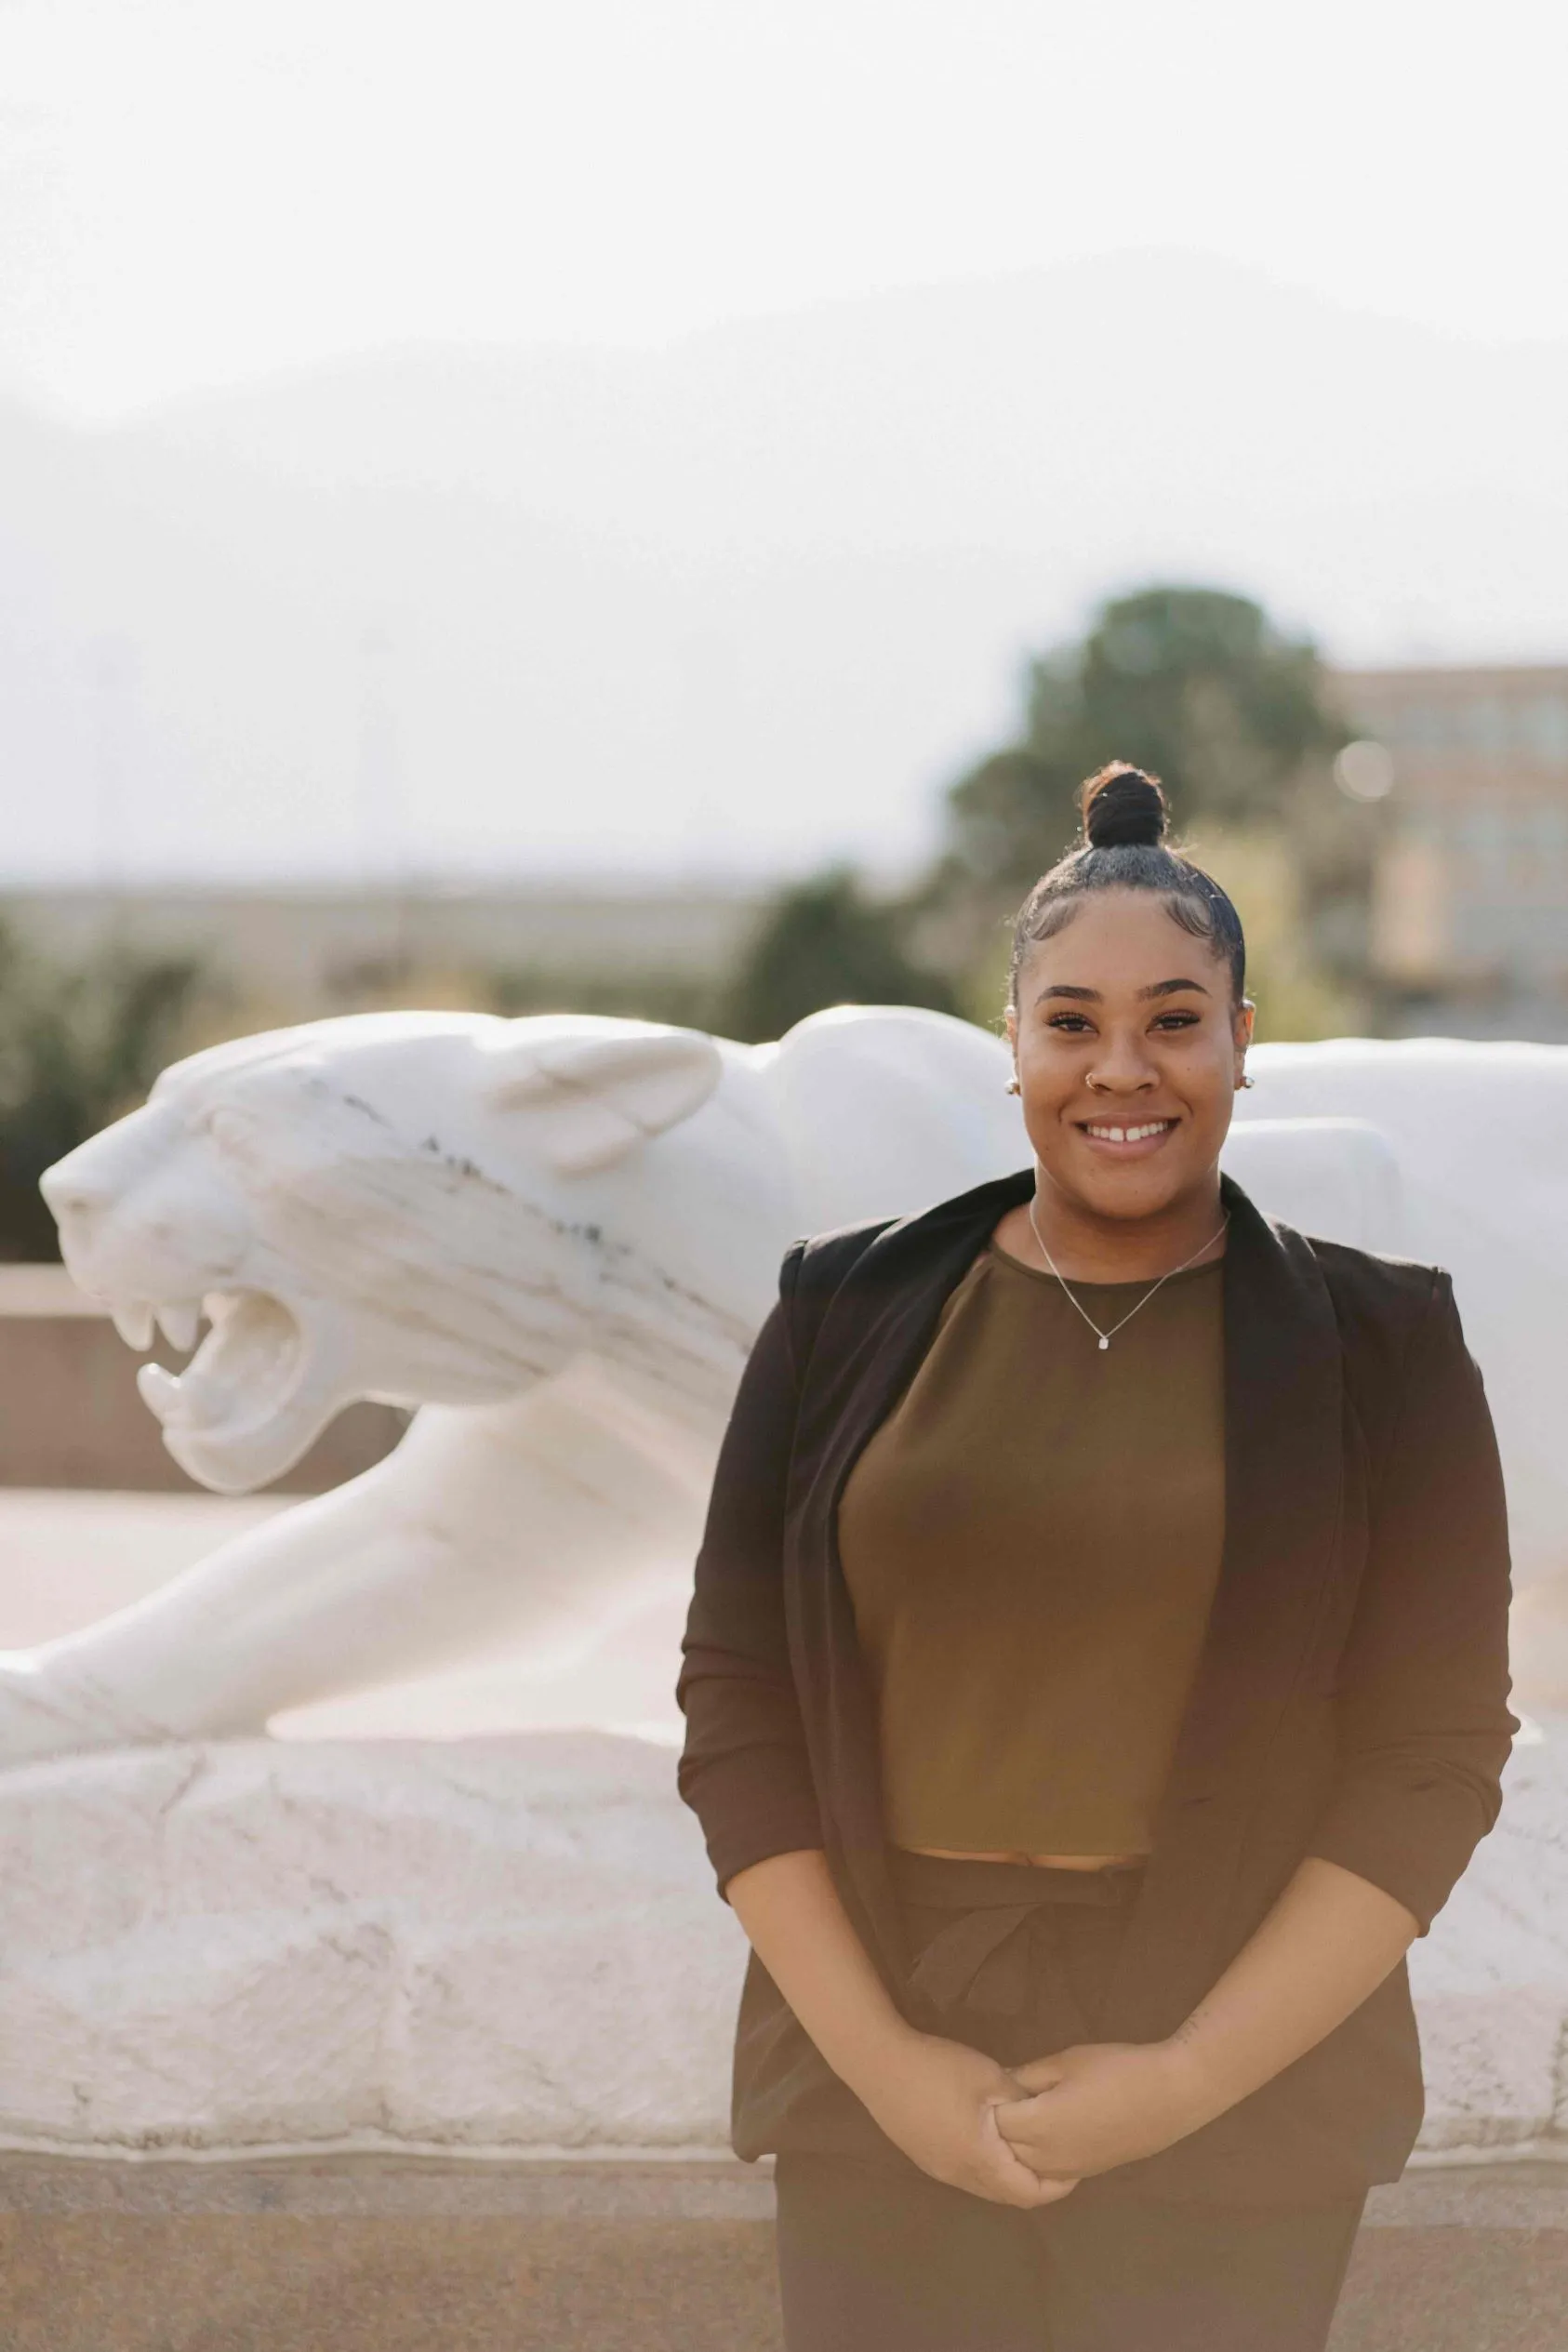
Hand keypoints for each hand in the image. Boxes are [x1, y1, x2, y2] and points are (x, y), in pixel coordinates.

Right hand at [852, 2027, 1082, 2207]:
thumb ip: (1021, 2102)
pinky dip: (987, 2166)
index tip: (1075, 2166)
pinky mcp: (924, 2156)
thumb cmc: (940, 2069)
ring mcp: (938, 2168)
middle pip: (1007, 2195)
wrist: (879, 2062)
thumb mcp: (991, 2077)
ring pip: (984, 2186)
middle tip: (1056, 2158)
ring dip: (1008, 2174)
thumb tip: (1043, 2116)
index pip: (1028, 2193)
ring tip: (1026, 2147)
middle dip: (1035, 2182)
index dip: (1056, 2186)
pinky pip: (966, 2174)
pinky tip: (990, 2138)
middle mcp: (959, 2175)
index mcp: (980, 2161)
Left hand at [993, 2040, 1206, 2179]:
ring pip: (1024, 2165)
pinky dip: (1038, 2156)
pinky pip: (1047, 2172)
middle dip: (1001, 2124)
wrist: (1168, 2096)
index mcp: (1037, 2127)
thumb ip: (1028, 2076)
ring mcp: (1067, 2171)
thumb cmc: (1115, 2070)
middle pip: (1004, 2148)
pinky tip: (1049, 2130)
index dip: (991, 2102)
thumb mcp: (1066, 2062)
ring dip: (1018, 2143)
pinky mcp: (1085, 2174)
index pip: (993, 2122)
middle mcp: (1046, 2158)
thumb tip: (1002, 2083)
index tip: (995, 2083)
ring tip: (1029, 2112)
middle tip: (1009, 2095)